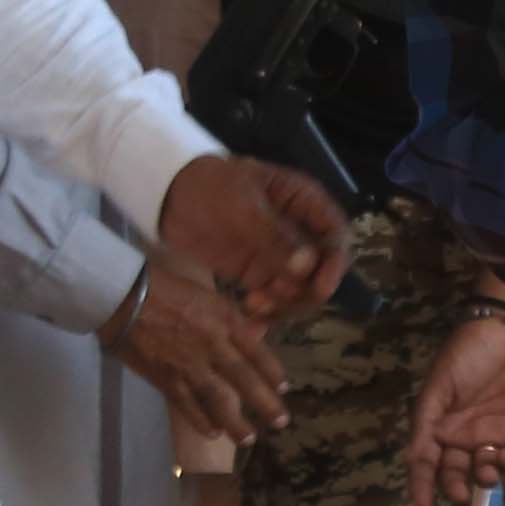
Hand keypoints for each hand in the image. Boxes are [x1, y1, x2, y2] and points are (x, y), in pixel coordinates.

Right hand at [102, 267, 291, 440]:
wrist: (124, 296)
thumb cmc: (165, 287)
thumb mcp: (207, 295)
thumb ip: (232, 318)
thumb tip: (257, 334)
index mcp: (225, 320)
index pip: (257, 351)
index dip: (272, 371)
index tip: (283, 388)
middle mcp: (213, 345)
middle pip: (245, 379)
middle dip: (265, 403)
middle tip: (280, 422)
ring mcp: (190, 365)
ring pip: (219, 399)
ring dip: (236, 422)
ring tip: (248, 439)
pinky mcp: (166, 378)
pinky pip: (188, 405)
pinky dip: (201, 420)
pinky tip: (212, 433)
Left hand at [153, 155, 349, 322]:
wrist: (168, 195)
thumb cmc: (209, 186)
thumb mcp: (243, 206)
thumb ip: (275, 237)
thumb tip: (308, 265)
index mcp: (304, 203)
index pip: (336, 236)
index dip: (334, 264)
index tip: (319, 287)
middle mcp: (299, 232)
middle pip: (322, 270)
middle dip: (306, 290)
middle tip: (277, 298)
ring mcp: (279, 255)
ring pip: (301, 290)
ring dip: (286, 305)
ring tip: (255, 306)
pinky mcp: (258, 274)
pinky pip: (274, 299)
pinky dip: (268, 313)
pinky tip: (251, 319)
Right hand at [406, 315, 504, 505]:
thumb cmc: (469, 354)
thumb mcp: (439, 386)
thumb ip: (427, 424)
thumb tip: (415, 462)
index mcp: (441, 425)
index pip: (428, 462)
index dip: (424, 484)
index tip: (425, 504)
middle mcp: (466, 435)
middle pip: (457, 471)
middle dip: (456, 484)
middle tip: (458, 491)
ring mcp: (496, 434)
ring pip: (488, 471)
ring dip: (484, 477)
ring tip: (485, 468)